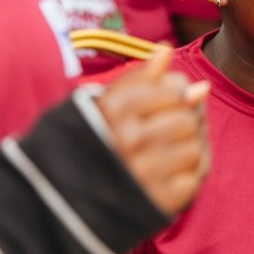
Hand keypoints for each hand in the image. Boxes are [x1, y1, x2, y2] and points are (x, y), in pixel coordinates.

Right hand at [94, 47, 210, 215]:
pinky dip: (186, 178)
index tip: (168, 102)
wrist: (58, 205)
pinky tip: (169, 175)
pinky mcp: (155, 203)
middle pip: (187, 117)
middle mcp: (128, 139)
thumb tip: (168, 49)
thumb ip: (137, 77)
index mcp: (113, 110)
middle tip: (170, 129)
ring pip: (194, 148)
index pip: (173, 88)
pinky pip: (193, 181)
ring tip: (167, 152)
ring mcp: (143, 173)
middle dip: (185, 120)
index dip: (177, 93)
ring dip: (187, 150)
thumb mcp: (103, 105)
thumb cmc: (89, 144)